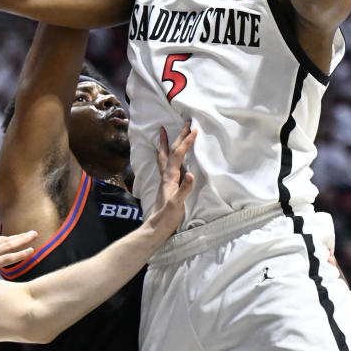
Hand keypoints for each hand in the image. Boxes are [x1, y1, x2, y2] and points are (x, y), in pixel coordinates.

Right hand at [0, 230, 36, 299]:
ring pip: (7, 245)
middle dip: (18, 236)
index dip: (5, 238)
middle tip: (31, 233)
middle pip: (2, 239)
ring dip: (23, 240)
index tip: (15, 239)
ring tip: (35, 236)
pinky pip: (8, 257)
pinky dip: (21, 254)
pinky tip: (31, 252)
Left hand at [146, 122, 196, 238]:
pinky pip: (165, 165)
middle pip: (171, 151)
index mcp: (170, 177)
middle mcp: (165, 176)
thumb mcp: (177, 204)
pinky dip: (165, 156)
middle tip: (185, 123)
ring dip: (165, 143)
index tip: (194, 129)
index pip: (178, 155)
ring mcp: (164, 180)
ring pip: (164, 157)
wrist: (156, 228)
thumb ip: (184, 189)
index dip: (186, 142)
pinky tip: (166, 158)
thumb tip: (190, 174)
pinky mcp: (166, 185)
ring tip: (163, 132)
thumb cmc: (167, 217)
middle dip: (178, 136)